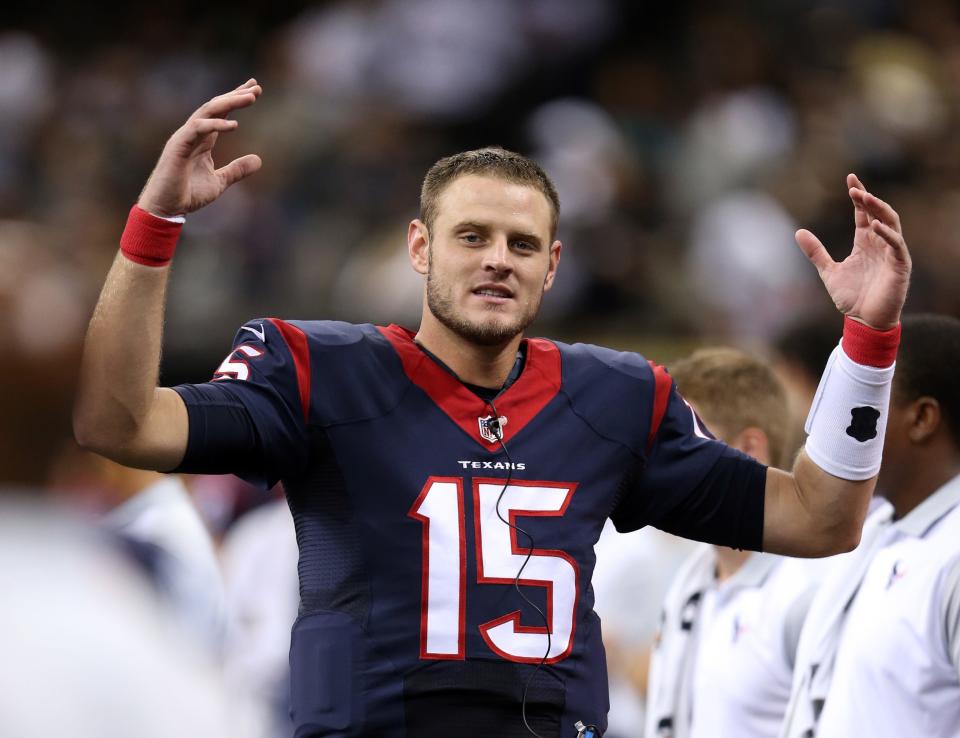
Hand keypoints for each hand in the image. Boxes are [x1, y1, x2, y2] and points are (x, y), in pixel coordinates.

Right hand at [138, 79, 262, 216]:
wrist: (166, 208)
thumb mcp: (220, 182)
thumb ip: (237, 170)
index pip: (221, 113)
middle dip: (236, 95)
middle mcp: (193, 133)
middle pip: (216, 106)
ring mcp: (184, 137)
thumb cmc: (188, 194)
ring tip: (250, 98)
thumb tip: (259, 160)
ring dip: (229, 102)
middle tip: (256, 87)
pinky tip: (234, 124)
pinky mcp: (178, 145)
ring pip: (207, 111)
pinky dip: (215, 124)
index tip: (255, 89)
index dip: (236, 99)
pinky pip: (197, 128)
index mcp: (203, 139)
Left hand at [795, 174, 910, 329]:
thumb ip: (816, 252)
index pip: (864, 213)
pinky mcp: (899, 266)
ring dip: (878, 209)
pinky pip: (896, 245)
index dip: (859, 196)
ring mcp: (891, 253)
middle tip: (854, 186)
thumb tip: (798, 231)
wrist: (863, 322)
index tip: (850, 179)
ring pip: (891, 223)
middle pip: (878, 213)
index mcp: (864, 243)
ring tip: (864, 197)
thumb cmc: (851, 298)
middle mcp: (879, 244)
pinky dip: (887, 234)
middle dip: (867, 198)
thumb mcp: (828, 272)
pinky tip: (875, 226)